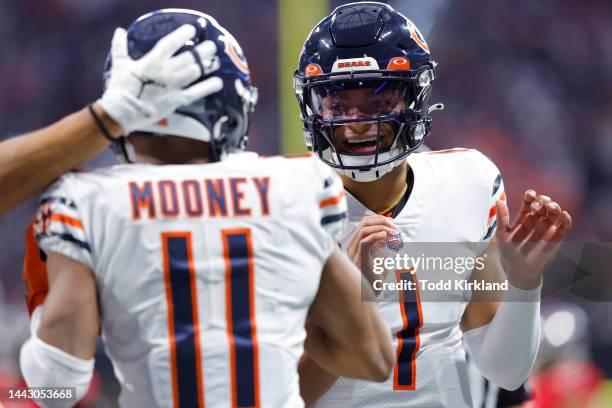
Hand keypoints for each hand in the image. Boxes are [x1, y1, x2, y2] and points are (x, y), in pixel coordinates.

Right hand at [98, 25, 222, 135]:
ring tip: (215, 61)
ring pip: (195, 72)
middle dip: (203, 50)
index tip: (192, 30)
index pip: (172, 42)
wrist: (122, 112)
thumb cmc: (120, 88)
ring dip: (207, 65)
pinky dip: (208, 87)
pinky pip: (196, 93)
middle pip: (190, 57)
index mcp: (153, 60)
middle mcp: (166, 71)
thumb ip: (120, 47)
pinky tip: (218, 83)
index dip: (184, 34)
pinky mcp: (176, 100)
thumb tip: (119, 31)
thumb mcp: (119, 65)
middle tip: (211, 46)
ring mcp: (173, 85)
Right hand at [346, 215, 396, 279]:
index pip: (364, 222)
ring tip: (393, 232)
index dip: (379, 219)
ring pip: (364, 230)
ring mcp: (354, 252)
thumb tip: (387, 228)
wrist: (373, 291)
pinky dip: (376, 236)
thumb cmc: (376, 273)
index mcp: (355, 242)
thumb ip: (380, 240)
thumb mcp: (379, 252)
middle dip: (382, 221)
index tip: (392, 223)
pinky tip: (386, 236)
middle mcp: (352, 246)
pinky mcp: (359, 259)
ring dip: (382, 228)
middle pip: (364, 223)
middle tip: (395, 227)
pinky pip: (364, 242)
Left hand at [495, 190, 571, 288]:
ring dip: (554, 207)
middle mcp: (537, 221)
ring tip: (551, 207)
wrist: (519, 271)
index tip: (530, 195)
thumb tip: (498, 200)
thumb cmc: (508, 253)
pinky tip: (564, 215)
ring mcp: (547, 228)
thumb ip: (502, 218)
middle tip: (537, 206)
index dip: (530, 196)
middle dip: (542, 200)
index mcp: (524, 217)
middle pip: (543, 204)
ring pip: (554, 213)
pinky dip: (566, 220)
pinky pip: (564, 227)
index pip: (529, 202)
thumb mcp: (502, 234)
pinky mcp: (556, 238)